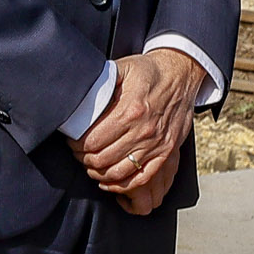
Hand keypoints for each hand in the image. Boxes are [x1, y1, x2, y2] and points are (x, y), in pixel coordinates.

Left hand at [70, 48, 205, 209]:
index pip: (92, 141)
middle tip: (78, 153)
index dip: (76, 145)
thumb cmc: (150, 72)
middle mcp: (143, 131)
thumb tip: (79, 95)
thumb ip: (102, 82)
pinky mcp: (165, 152)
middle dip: (83, 159)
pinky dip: (122, 185)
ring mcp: (156, 144)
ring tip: (90, 164)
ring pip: (118, 173)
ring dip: (98, 173)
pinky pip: (140, 179)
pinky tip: (110, 179)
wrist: (181, 74)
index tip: (72, 141)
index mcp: (130, 111)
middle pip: (101, 159)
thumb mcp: (124, 68)